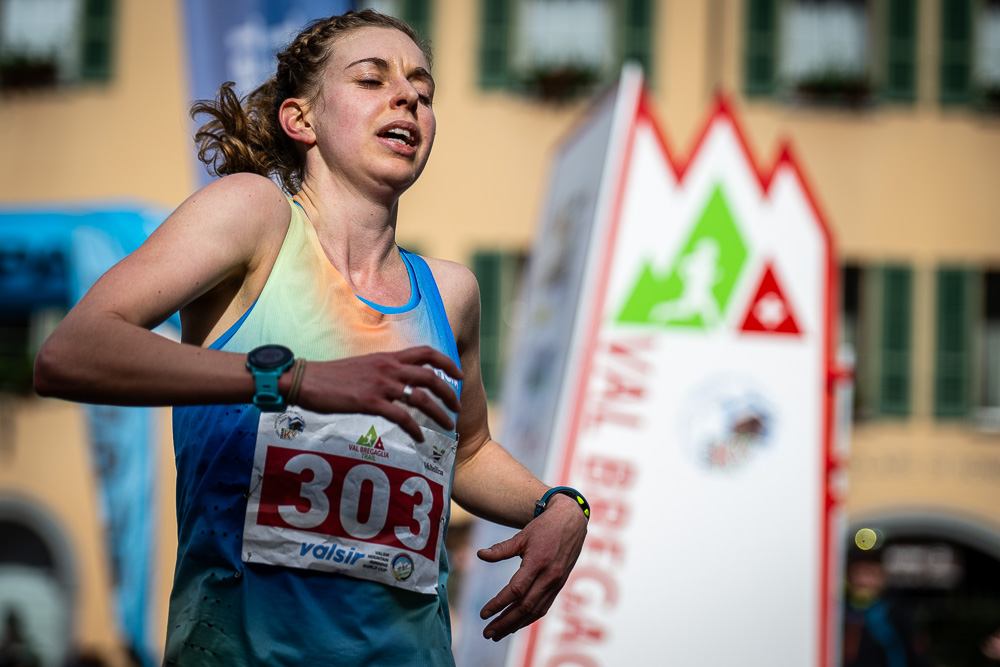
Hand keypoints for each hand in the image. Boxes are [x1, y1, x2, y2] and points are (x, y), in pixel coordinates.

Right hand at [296, 345, 461, 441]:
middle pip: (431, 376)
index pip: (426, 352)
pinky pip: (401, 417)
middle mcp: (388, 368)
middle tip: (458, 407)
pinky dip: (415, 429)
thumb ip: (384, 370)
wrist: (305, 380)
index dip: (447, 362)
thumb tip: (399, 381)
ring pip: (421, 397)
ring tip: (448, 426)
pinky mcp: (369, 402)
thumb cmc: (332, 376)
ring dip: (439, 413)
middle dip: (449, 392)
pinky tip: (420, 438)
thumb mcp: (364, 365)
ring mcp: (380, 385)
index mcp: (388, 357)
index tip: (459, 374)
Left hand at [476, 494, 587, 640]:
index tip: (483, 614)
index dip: (499, 604)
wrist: (572, 522)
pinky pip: (543, 607)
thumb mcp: (522, 535)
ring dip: (515, 625)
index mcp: (538, 563)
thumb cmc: (545, 527)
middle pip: (525, 606)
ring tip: (498, 634)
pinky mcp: (559, 585)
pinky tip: (516, 624)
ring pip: (535, 611)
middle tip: (487, 633)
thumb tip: (479, 555)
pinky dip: (529, 619)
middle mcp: (549, 576)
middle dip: (505, 622)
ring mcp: (556, 583)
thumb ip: (501, 549)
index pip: (516, 590)